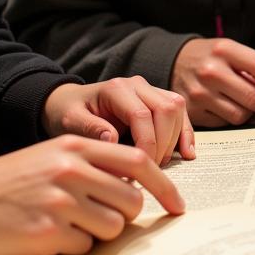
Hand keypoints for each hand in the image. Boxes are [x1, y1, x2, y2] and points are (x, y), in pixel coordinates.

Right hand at [0, 135, 184, 254]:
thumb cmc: (12, 181)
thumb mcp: (53, 156)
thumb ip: (93, 164)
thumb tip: (138, 188)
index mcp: (76, 147)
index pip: (138, 162)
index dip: (165, 186)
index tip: (178, 206)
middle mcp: (71, 169)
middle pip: (131, 201)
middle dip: (123, 216)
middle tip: (98, 217)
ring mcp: (60, 200)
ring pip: (113, 227)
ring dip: (97, 233)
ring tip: (67, 225)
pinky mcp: (47, 231)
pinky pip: (84, 247)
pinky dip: (73, 246)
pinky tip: (47, 235)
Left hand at [43, 78, 193, 165]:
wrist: (69, 102)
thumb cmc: (68, 113)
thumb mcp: (69, 122)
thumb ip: (89, 129)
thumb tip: (113, 140)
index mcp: (116, 88)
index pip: (142, 115)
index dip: (147, 144)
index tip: (139, 168)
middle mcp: (137, 84)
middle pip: (166, 110)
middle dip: (163, 144)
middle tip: (150, 170)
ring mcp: (150, 89)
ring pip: (177, 108)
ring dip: (175, 138)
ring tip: (161, 163)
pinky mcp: (158, 98)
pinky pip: (180, 111)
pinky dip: (186, 132)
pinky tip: (186, 152)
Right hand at [171, 38, 254, 126]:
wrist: (174, 62)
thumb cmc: (211, 57)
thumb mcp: (232, 52)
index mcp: (224, 49)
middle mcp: (211, 71)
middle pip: (253, 97)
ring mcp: (199, 92)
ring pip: (240, 115)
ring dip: (251, 115)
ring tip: (250, 108)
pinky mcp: (191, 111)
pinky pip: (223, 123)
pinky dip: (231, 119)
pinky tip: (230, 109)